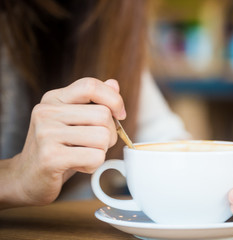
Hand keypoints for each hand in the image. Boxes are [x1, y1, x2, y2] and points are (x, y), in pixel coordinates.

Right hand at [5, 78, 123, 206]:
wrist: (27, 178)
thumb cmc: (57, 148)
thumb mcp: (74, 121)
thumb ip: (94, 102)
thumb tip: (114, 84)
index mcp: (54, 99)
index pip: (90, 86)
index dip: (114, 99)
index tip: (120, 115)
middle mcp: (47, 112)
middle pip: (103, 114)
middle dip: (110, 134)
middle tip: (94, 144)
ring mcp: (47, 133)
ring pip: (103, 137)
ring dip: (101, 151)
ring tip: (83, 155)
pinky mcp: (51, 157)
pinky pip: (95, 157)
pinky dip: (93, 165)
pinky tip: (77, 165)